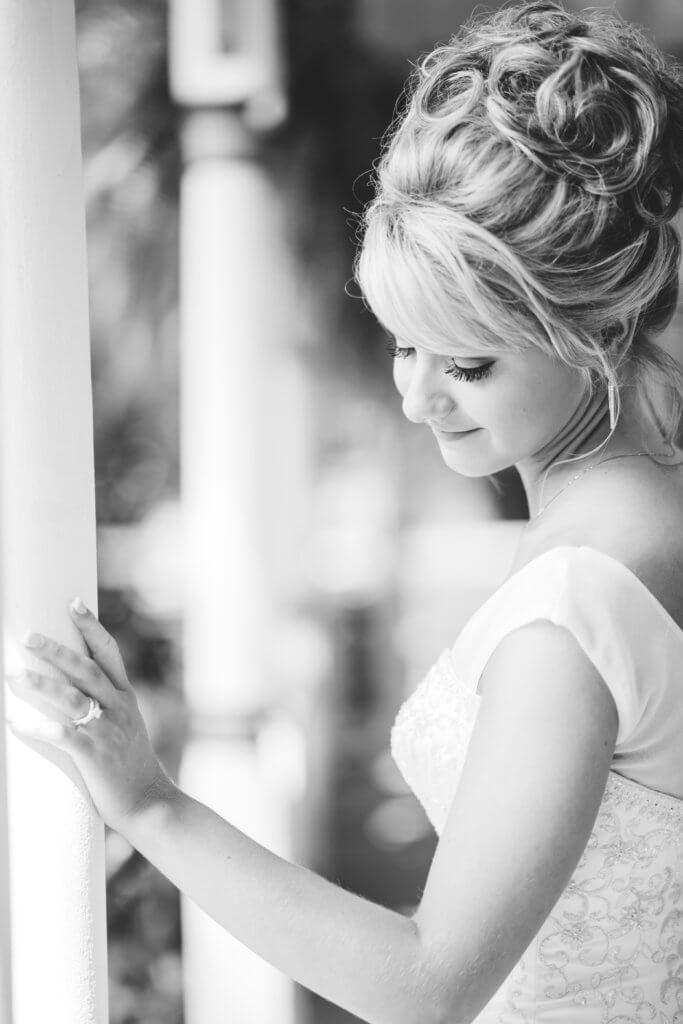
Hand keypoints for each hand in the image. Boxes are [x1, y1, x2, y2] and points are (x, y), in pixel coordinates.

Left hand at [5, 598, 176, 832]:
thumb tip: (73, 686)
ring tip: (12, 672)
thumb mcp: (126, 727)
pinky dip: (35, 726)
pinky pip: (61, 734)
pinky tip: (14, 720)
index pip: (108, 652)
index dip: (91, 627)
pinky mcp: (94, 754)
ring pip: (69, 697)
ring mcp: (107, 730)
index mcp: (126, 697)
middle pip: (84, 668)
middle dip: (54, 649)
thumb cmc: (130, 767)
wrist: (149, 802)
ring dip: (39, 682)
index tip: (74, 602)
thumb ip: (106, 705)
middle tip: (27, 635)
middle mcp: (118, 707)